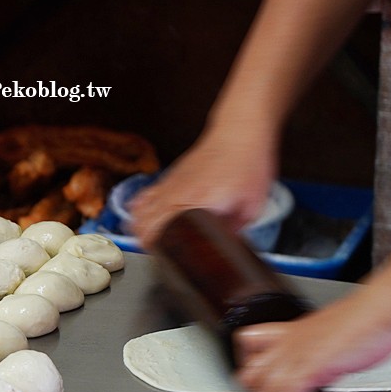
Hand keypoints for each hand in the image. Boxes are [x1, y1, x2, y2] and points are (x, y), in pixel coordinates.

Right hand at [128, 122, 277, 247]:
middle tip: (156, 254)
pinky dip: (138, 209)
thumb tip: (227, 247)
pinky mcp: (170, 177)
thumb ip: (235, 230)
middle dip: (146, 242)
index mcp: (196, 203)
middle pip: (145, 224)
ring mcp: (170, 184)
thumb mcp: (252, 206)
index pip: (163, 232)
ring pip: (140, 211)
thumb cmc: (248, 163)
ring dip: (139, 227)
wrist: (240, 131)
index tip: (164, 260)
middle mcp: (177, 194)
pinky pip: (145, 195)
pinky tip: (138, 216)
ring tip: (144, 240)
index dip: (159, 250)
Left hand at [234, 296, 390, 391]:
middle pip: (248, 373)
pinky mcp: (310, 365)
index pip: (247, 345)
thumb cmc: (367, 320)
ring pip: (260, 387)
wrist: (384, 309)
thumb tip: (317, 378)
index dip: (254, 371)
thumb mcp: (331, 339)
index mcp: (290, 333)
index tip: (271, 388)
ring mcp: (296, 353)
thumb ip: (317, 358)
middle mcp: (287, 342)